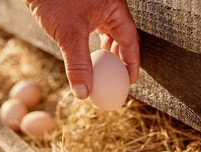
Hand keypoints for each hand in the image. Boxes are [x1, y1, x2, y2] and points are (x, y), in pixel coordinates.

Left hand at [25, 0, 139, 98]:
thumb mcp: (69, 34)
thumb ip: (78, 65)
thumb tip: (84, 93)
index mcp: (114, 7)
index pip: (130, 39)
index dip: (132, 62)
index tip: (129, 80)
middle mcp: (108, 6)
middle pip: (121, 37)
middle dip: (120, 59)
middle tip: (116, 79)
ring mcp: (95, 7)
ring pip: (108, 34)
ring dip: (106, 53)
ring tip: (103, 71)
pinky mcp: (82, 9)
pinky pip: (94, 31)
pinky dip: (93, 46)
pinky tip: (88, 56)